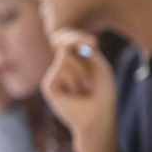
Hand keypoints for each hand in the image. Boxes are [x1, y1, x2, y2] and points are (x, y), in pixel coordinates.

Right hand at [41, 29, 117, 151]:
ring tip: (85, 87)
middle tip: (93, 54)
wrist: (99, 115)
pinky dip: (74, 79)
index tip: (95, 43)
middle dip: (78, 43)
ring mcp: (54, 76)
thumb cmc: (103, 93)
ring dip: (82, 71)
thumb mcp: (99, 67)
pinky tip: (75, 93)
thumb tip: (62, 43)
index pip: (68, 40)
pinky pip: (60, 69)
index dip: (76, 36)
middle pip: (63, 42)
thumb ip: (84, 51)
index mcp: (75, 62)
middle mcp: (62, 67)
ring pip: (65, 56)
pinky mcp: (49, 85)